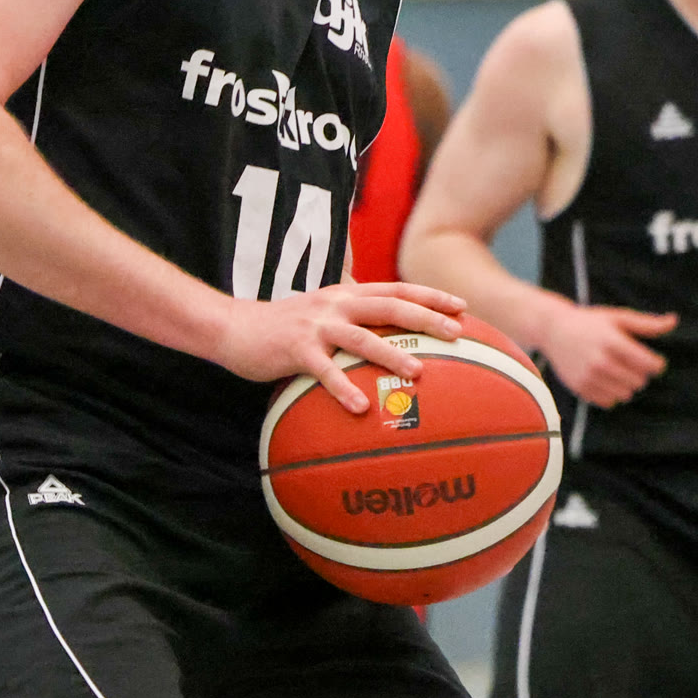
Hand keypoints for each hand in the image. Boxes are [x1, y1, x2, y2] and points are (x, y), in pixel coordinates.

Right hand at [212, 281, 466, 413]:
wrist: (234, 327)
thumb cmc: (284, 327)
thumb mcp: (322, 313)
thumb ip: (352, 315)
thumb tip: (387, 331)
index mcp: (346, 294)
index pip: (396, 289)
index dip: (429, 296)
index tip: (462, 306)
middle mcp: (336, 304)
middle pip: (389, 306)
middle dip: (426, 317)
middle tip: (456, 333)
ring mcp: (316, 325)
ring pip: (361, 337)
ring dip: (391, 353)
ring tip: (418, 372)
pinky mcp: (296, 349)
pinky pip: (324, 371)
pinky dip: (343, 388)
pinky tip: (361, 407)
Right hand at [536, 300, 676, 407]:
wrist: (554, 331)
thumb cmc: (590, 322)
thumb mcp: (618, 317)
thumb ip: (646, 324)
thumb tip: (674, 321)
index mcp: (612, 342)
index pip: (648, 364)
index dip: (656, 364)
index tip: (654, 362)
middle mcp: (600, 361)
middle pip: (639, 381)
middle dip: (641, 374)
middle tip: (633, 365)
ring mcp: (589, 377)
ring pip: (626, 394)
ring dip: (627, 385)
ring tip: (619, 372)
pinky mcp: (580, 388)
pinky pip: (609, 402)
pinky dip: (612, 394)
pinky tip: (606, 380)